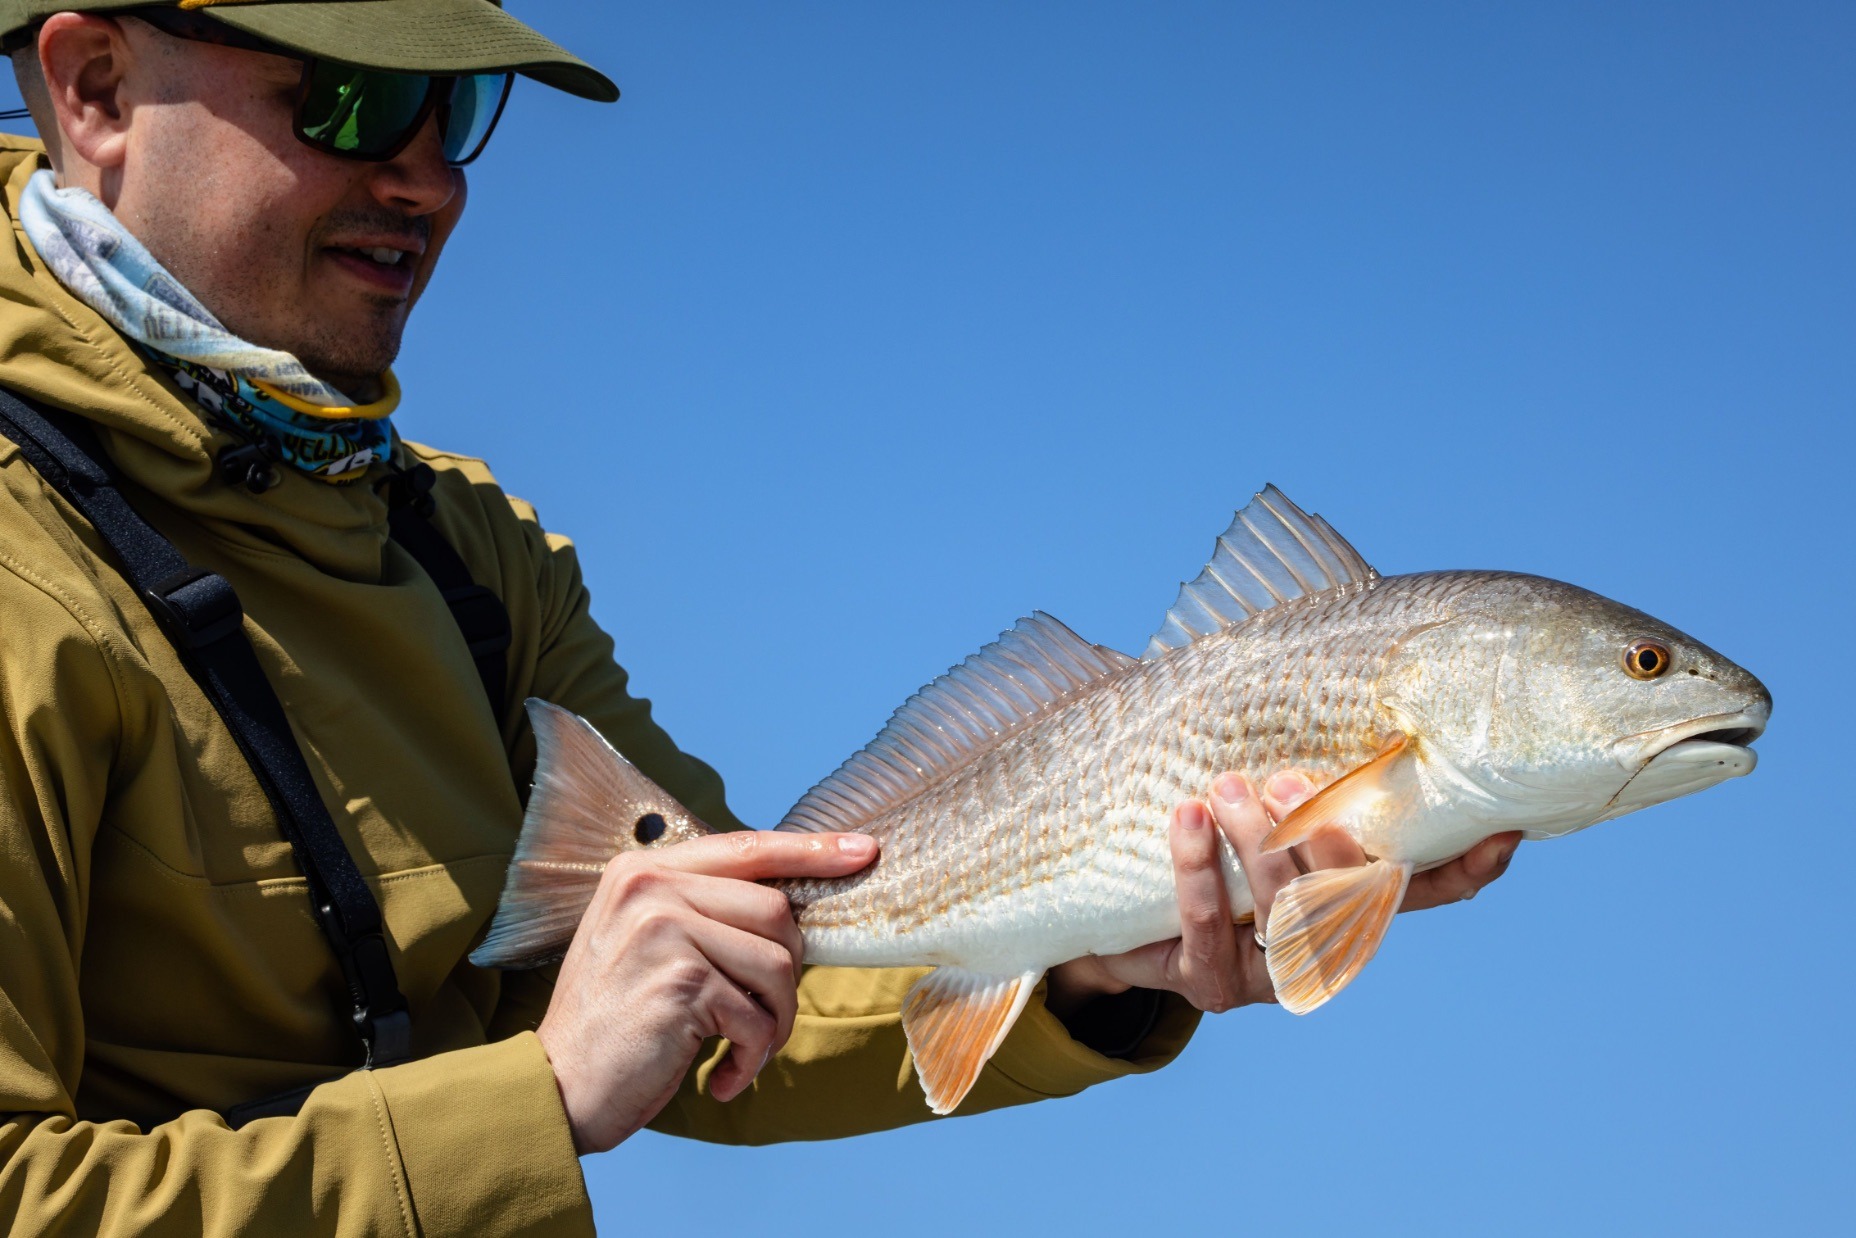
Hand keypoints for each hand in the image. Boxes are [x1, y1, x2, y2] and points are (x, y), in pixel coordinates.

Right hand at [535, 830, 877, 1153]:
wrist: (557, 1088)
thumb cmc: (616, 1022)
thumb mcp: (648, 943)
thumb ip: (704, 911)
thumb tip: (793, 906)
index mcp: (643, 869)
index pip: (746, 848)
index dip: (811, 849)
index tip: (863, 851)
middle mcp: (650, 887)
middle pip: (777, 911)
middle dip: (787, 975)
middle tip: (761, 1020)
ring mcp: (663, 930)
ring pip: (777, 966)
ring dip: (774, 1023)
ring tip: (742, 1051)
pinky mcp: (681, 982)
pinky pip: (758, 1016)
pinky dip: (752, 1057)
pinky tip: (721, 1077)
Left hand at [1045, 771, 1520, 1018]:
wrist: (1123, 901)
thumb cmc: (1211, 817)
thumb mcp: (1260, 776)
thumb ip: (1311, 735)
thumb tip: (1351, 614)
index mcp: (1357, 888)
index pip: (1434, 883)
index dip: (1471, 866)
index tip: (1501, 829)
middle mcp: (1328, 933)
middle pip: (1352, 899)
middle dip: (1325, 839)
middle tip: (1289, 780)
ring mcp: (1272, 969)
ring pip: (1282, 916)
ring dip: (1255, 846)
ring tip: (1227, 786)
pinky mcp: (1211, 985)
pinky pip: (1208, 935)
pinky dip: (1197, 873)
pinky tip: (1187, 820)